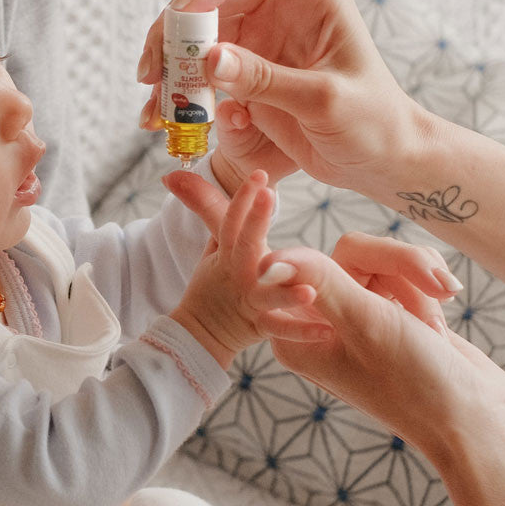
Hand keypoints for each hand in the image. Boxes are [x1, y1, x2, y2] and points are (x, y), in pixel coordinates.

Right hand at [138, 0, 431, 196]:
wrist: (378, 159)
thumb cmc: (372, 121)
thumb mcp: (324, 101)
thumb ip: (266, 79)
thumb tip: (209, 59)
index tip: (192, 15)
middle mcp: (277, 4)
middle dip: (174, 27)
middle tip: (155, 72)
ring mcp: (255, 36)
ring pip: (192, 31)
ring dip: (167, 62)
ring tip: (154, 100)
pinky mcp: (241, 69)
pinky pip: (195, 69)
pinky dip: (174, 89)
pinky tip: (159, 116)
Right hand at [166, 169, 326, 366]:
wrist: (199, 331)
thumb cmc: (215, 285)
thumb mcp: (213, 248)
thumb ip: (211, 213)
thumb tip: (177, 178)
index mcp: (228, 253)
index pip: (231, 220)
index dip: (243, 197)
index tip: (259, 173)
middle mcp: (238, 273)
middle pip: (246, 244)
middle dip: (255, 219)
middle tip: (268, 195)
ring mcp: (249, 300)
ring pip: (268, 295)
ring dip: (287, 294)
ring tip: (309, 291)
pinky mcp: (258, 326)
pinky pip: (281, 330)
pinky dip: (302, 332)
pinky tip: (327, 330)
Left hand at [259, 248, 504, 460]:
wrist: (477, 421)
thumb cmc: (416, 383)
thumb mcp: (365, 324)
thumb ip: (320, 282)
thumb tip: (267, 258)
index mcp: (296, 333)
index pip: (300, 264)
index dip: (331, 261)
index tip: (351, 290)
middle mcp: (321, 322)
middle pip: (352, 253)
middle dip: (400, 265)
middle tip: (439, 288)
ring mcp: (357, 315)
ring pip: (383, 259)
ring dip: (418, 281)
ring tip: (434, 325)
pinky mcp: (391, 309)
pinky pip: (405, 271)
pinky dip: (428, 290)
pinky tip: (437, 327)